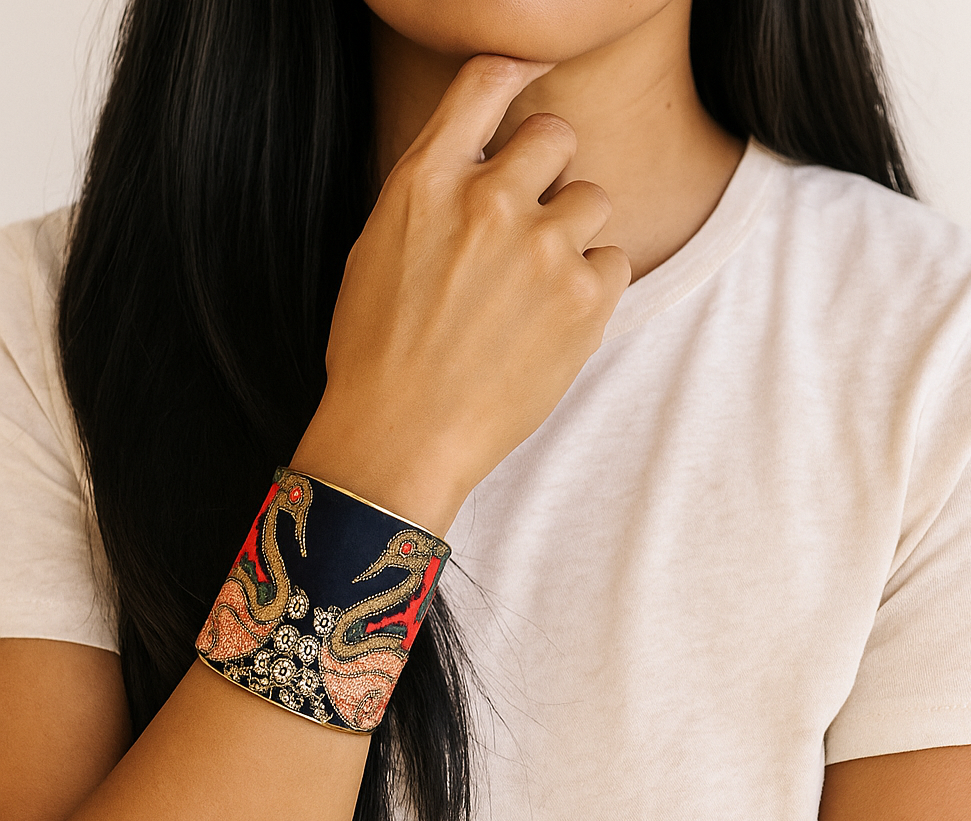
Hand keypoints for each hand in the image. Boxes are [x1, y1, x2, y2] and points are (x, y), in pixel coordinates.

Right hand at [291, 53, 630, 534]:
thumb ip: (433, 195)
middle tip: (531, 220)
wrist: (400, 437)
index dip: (516, 67)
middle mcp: (488, 200)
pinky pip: (614, 259)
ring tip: (536, 286)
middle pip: (557, 135)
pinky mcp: (585, 297)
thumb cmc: (375, 353)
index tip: (534, 70)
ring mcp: (542, 246)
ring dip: (573, 232)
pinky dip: (592, 284)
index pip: (485, 82)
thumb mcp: (377, 251)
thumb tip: (479, 168)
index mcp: (426, 181)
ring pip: (594, 198)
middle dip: (548, 170)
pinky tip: (554, 321)